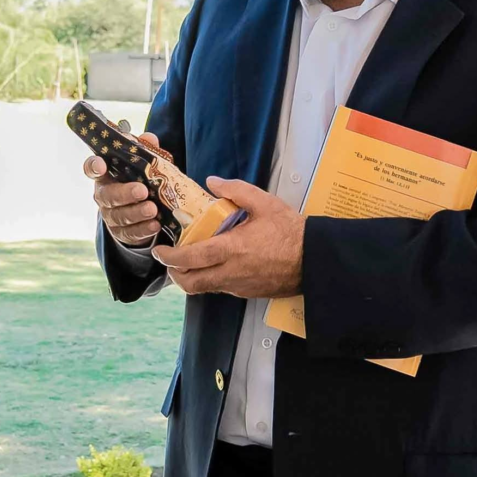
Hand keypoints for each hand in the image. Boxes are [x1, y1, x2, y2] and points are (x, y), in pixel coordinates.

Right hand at [84, 132, 160, 245]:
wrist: (141, 212)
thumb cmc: (138, 181)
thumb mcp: (142, 165)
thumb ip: (145, 150)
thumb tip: (150, 138)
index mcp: (105, 175)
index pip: (92, 168)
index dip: (94, 167)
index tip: (100, 165)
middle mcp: (103, 195)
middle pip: (108, 195)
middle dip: (125, 193)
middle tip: (142, 191)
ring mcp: (111, 216)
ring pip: (120, 215)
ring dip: (137, 212)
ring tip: (152, 209)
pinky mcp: (121, 233)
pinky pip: (130, 232)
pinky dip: (143, 229)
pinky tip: (155, 224)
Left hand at [151, 177, 304, 298]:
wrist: (316, 259)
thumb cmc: (291, 231)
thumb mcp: (264, 202)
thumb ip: (235, 190)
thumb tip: (211, 182)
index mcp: (231, 250)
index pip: (191, 259)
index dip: (170, 257)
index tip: (160, 250)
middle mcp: (231, 273)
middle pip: (191, 283)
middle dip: (175, 274)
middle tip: (170, 260)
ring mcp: (239, 286)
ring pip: (205, 289)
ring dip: (192, 278)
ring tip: (191, 261)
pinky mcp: (248, 293)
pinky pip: (222, 289)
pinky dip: (211, 279)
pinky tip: (216, 264)